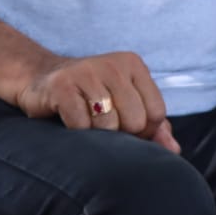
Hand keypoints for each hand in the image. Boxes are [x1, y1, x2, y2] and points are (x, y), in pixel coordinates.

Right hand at [14, 51, 179, 153]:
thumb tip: (174, 150)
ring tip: (86, 120)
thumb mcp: (126, 103)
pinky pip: (81, 125)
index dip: (143, 130)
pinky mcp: (62, 86)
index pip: (156, 113)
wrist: (42, 79)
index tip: (124, 124)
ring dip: (96, 134)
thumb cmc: (92, 96)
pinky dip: (77, 132)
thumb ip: (154, 126)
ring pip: (109, 126)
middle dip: (120, 133)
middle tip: (102, 124)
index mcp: (133, 65)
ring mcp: (86, 72)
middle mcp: (113, 64)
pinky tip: (70, 120)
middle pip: (135, 121)